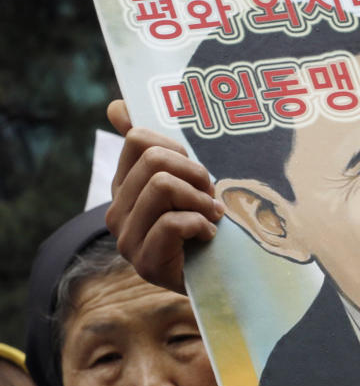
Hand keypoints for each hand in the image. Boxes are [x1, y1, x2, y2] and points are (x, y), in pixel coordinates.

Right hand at [105, 100, 223, 292]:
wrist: (217, 279)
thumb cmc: (204, 226)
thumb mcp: (185, 183)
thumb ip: (155, 148)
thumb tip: (117, 106)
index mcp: (124, 187)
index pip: (139, 139)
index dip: (178, 149)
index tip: (195, 173)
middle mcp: (117, 211)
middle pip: (155, 161)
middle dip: (195, 174)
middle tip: (211, 197)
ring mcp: (127, 238)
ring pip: (162, 187)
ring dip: (200, 200)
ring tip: (211, 215)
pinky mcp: (145, 262)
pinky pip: (172, 223)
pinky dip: (201, 225)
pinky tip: (208, 236)